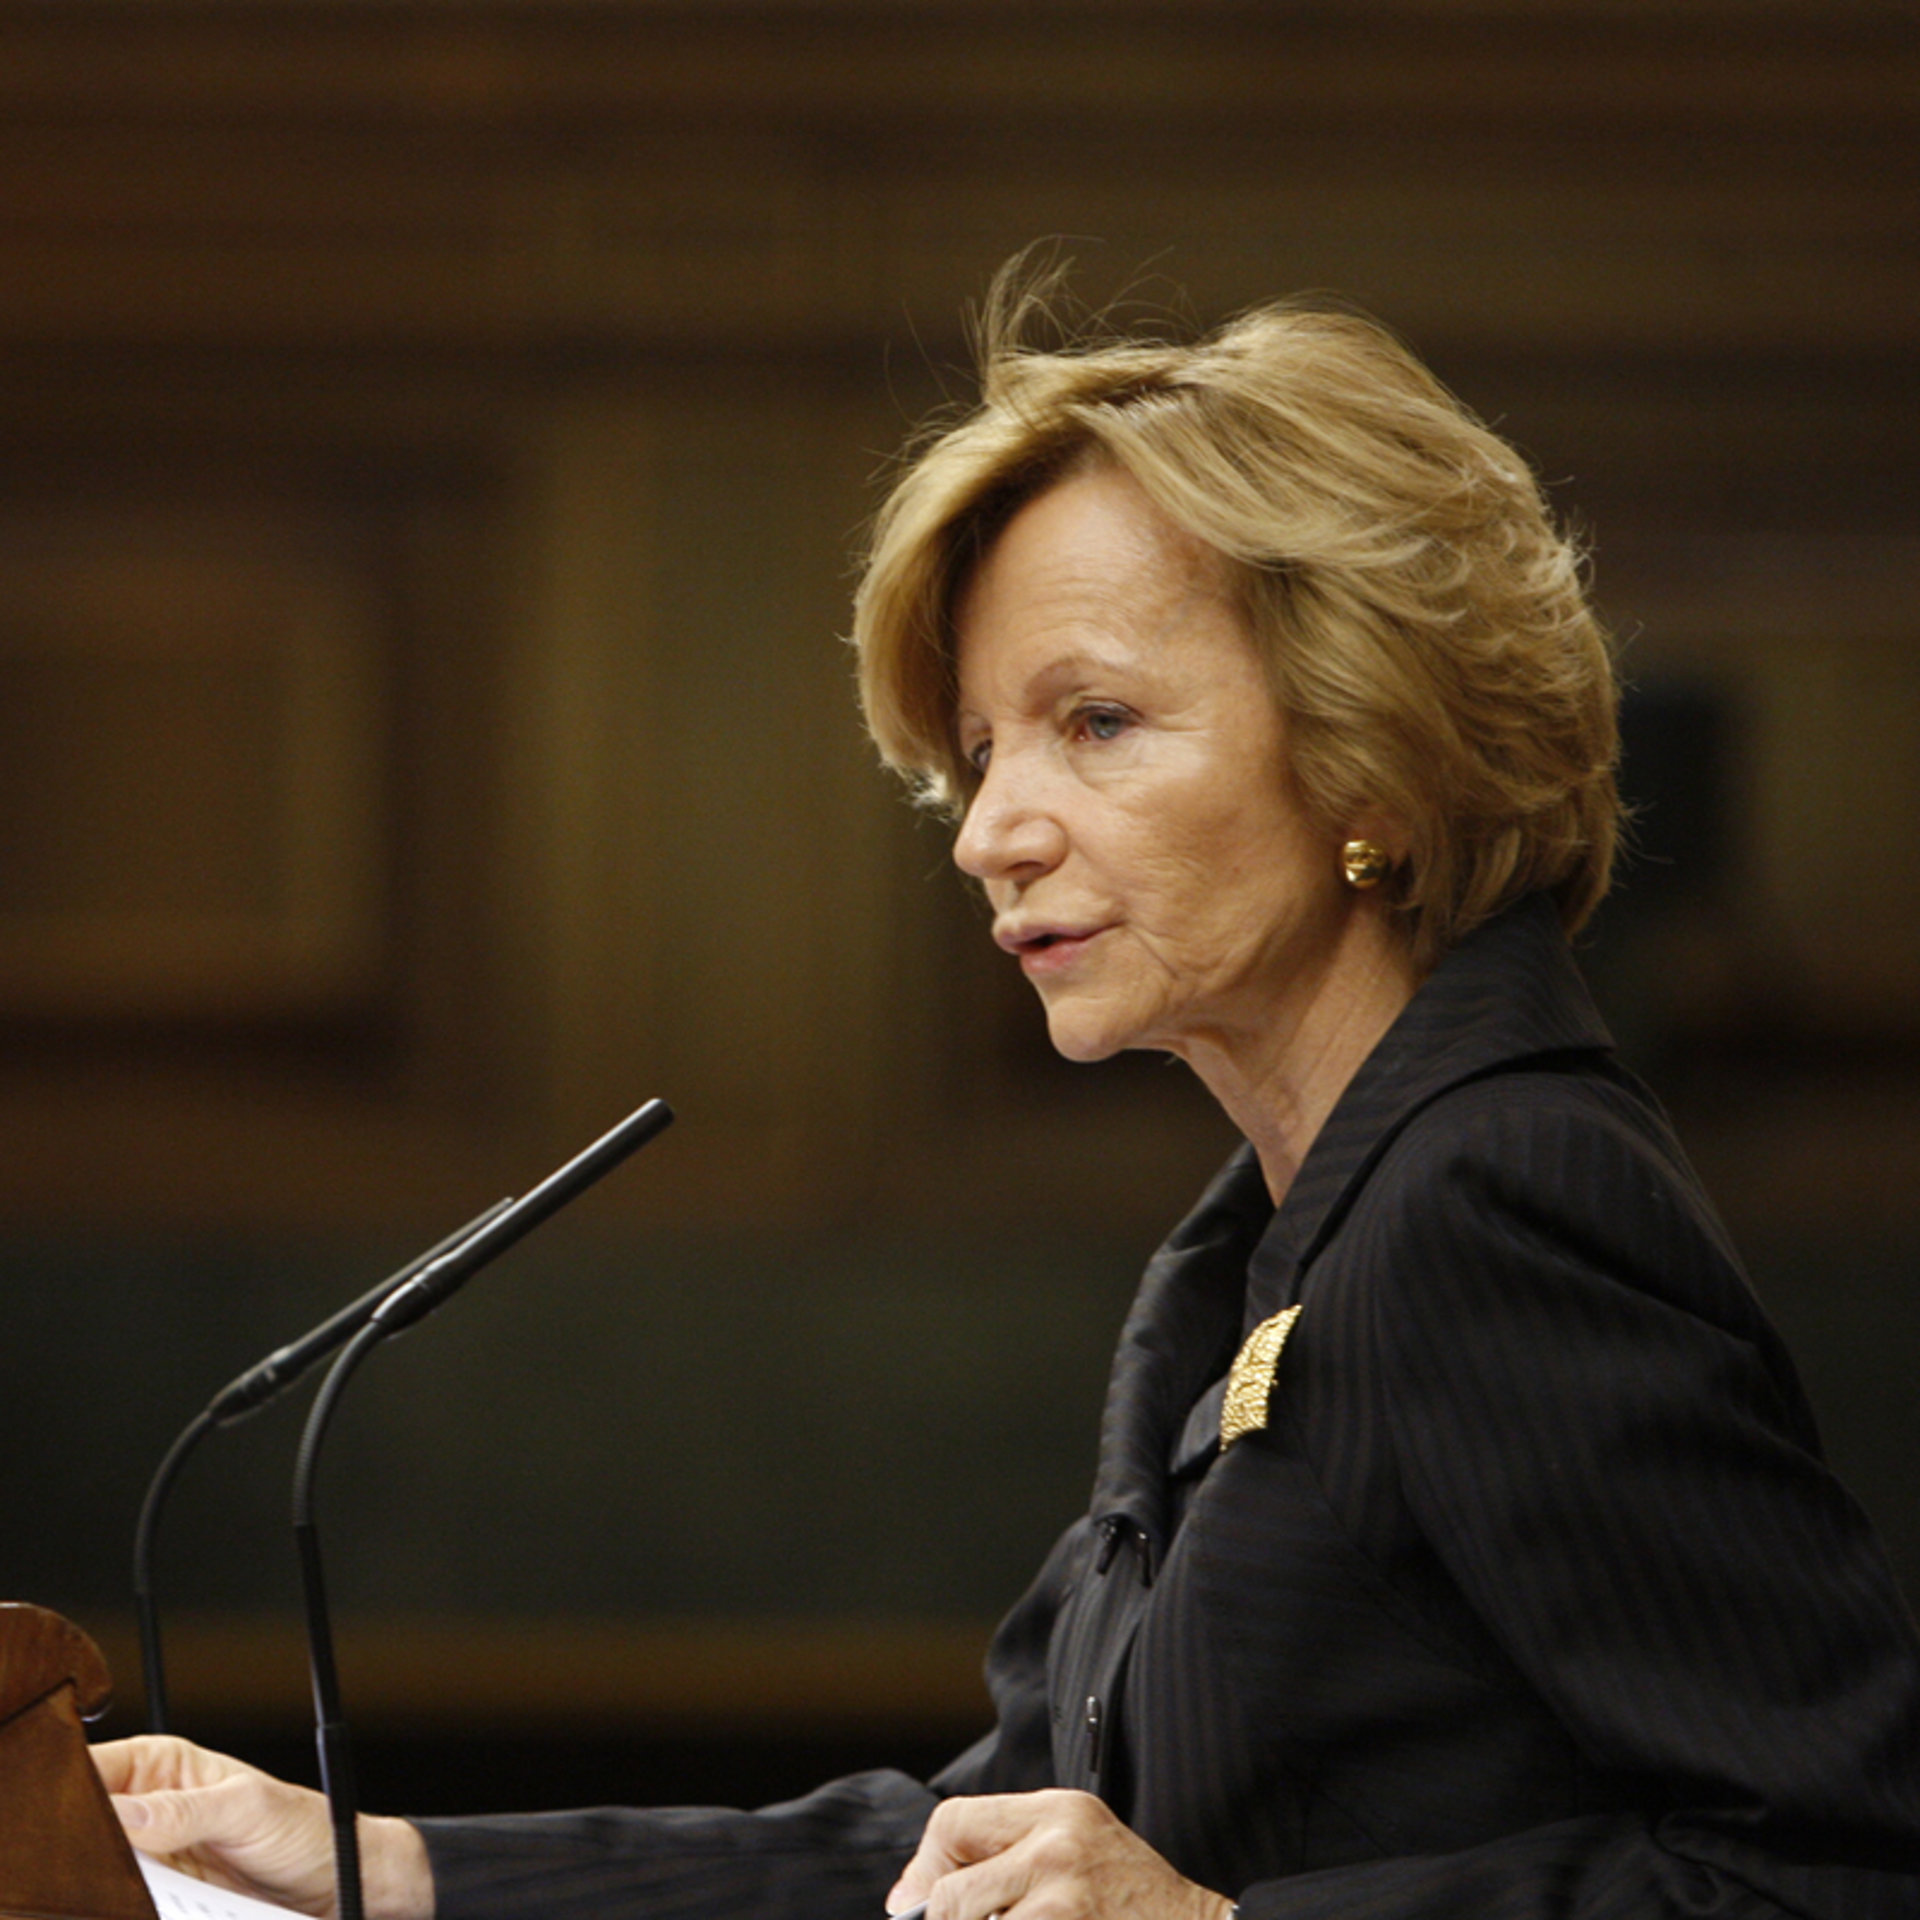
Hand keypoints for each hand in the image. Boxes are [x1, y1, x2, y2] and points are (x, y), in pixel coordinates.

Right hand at [91, 1735, 433, 1919]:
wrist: (335, 1880)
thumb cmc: (302, 1825)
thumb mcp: (247, 1807)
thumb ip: (185, 1809)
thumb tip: (124, 1813)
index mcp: (161, 1764)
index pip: (95, 1769)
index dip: (74, 1793)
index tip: (79, 1821)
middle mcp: (148, 1810)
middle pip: (89, 1827)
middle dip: (88, 1848)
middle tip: (108, 1865)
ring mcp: (150, 1860)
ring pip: (101, 1873)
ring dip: (107, 1886)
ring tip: (143, 1886)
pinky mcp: (160, 1898)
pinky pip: (130, 1902)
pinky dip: (129, 1905)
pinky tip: (149, 1904)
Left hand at [885, 1789, 1232, 1919]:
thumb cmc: (1139, 1906)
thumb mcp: (1081, 1850)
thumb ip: (1013, 1856)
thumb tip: (917, 1896)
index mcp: (1058, 1811)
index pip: (953, 1822)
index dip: (924, 1868)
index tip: (917, 1903)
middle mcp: (1056, 1844)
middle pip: (951, 1893)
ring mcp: (1062, 1898)